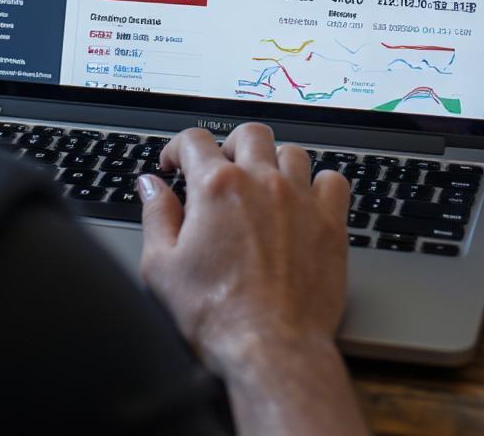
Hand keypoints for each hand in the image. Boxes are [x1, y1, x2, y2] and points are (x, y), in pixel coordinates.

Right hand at [138, 123, 364, 434]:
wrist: (271, 350)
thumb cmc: (217, 314)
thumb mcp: (162, 266)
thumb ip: (155, 215)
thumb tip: (150, 186)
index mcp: (216, 187)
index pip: (194, 139)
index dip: (178, 148)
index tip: (176, 166)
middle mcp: (260, 183)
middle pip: (249, 134)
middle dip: (230, 145)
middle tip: (222, 170)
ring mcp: (300, 200)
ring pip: (291, 152)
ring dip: (274, 162)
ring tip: (263, 186)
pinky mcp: (330, 224)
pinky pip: (333, 180)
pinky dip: (319, 184)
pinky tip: (306, 201)